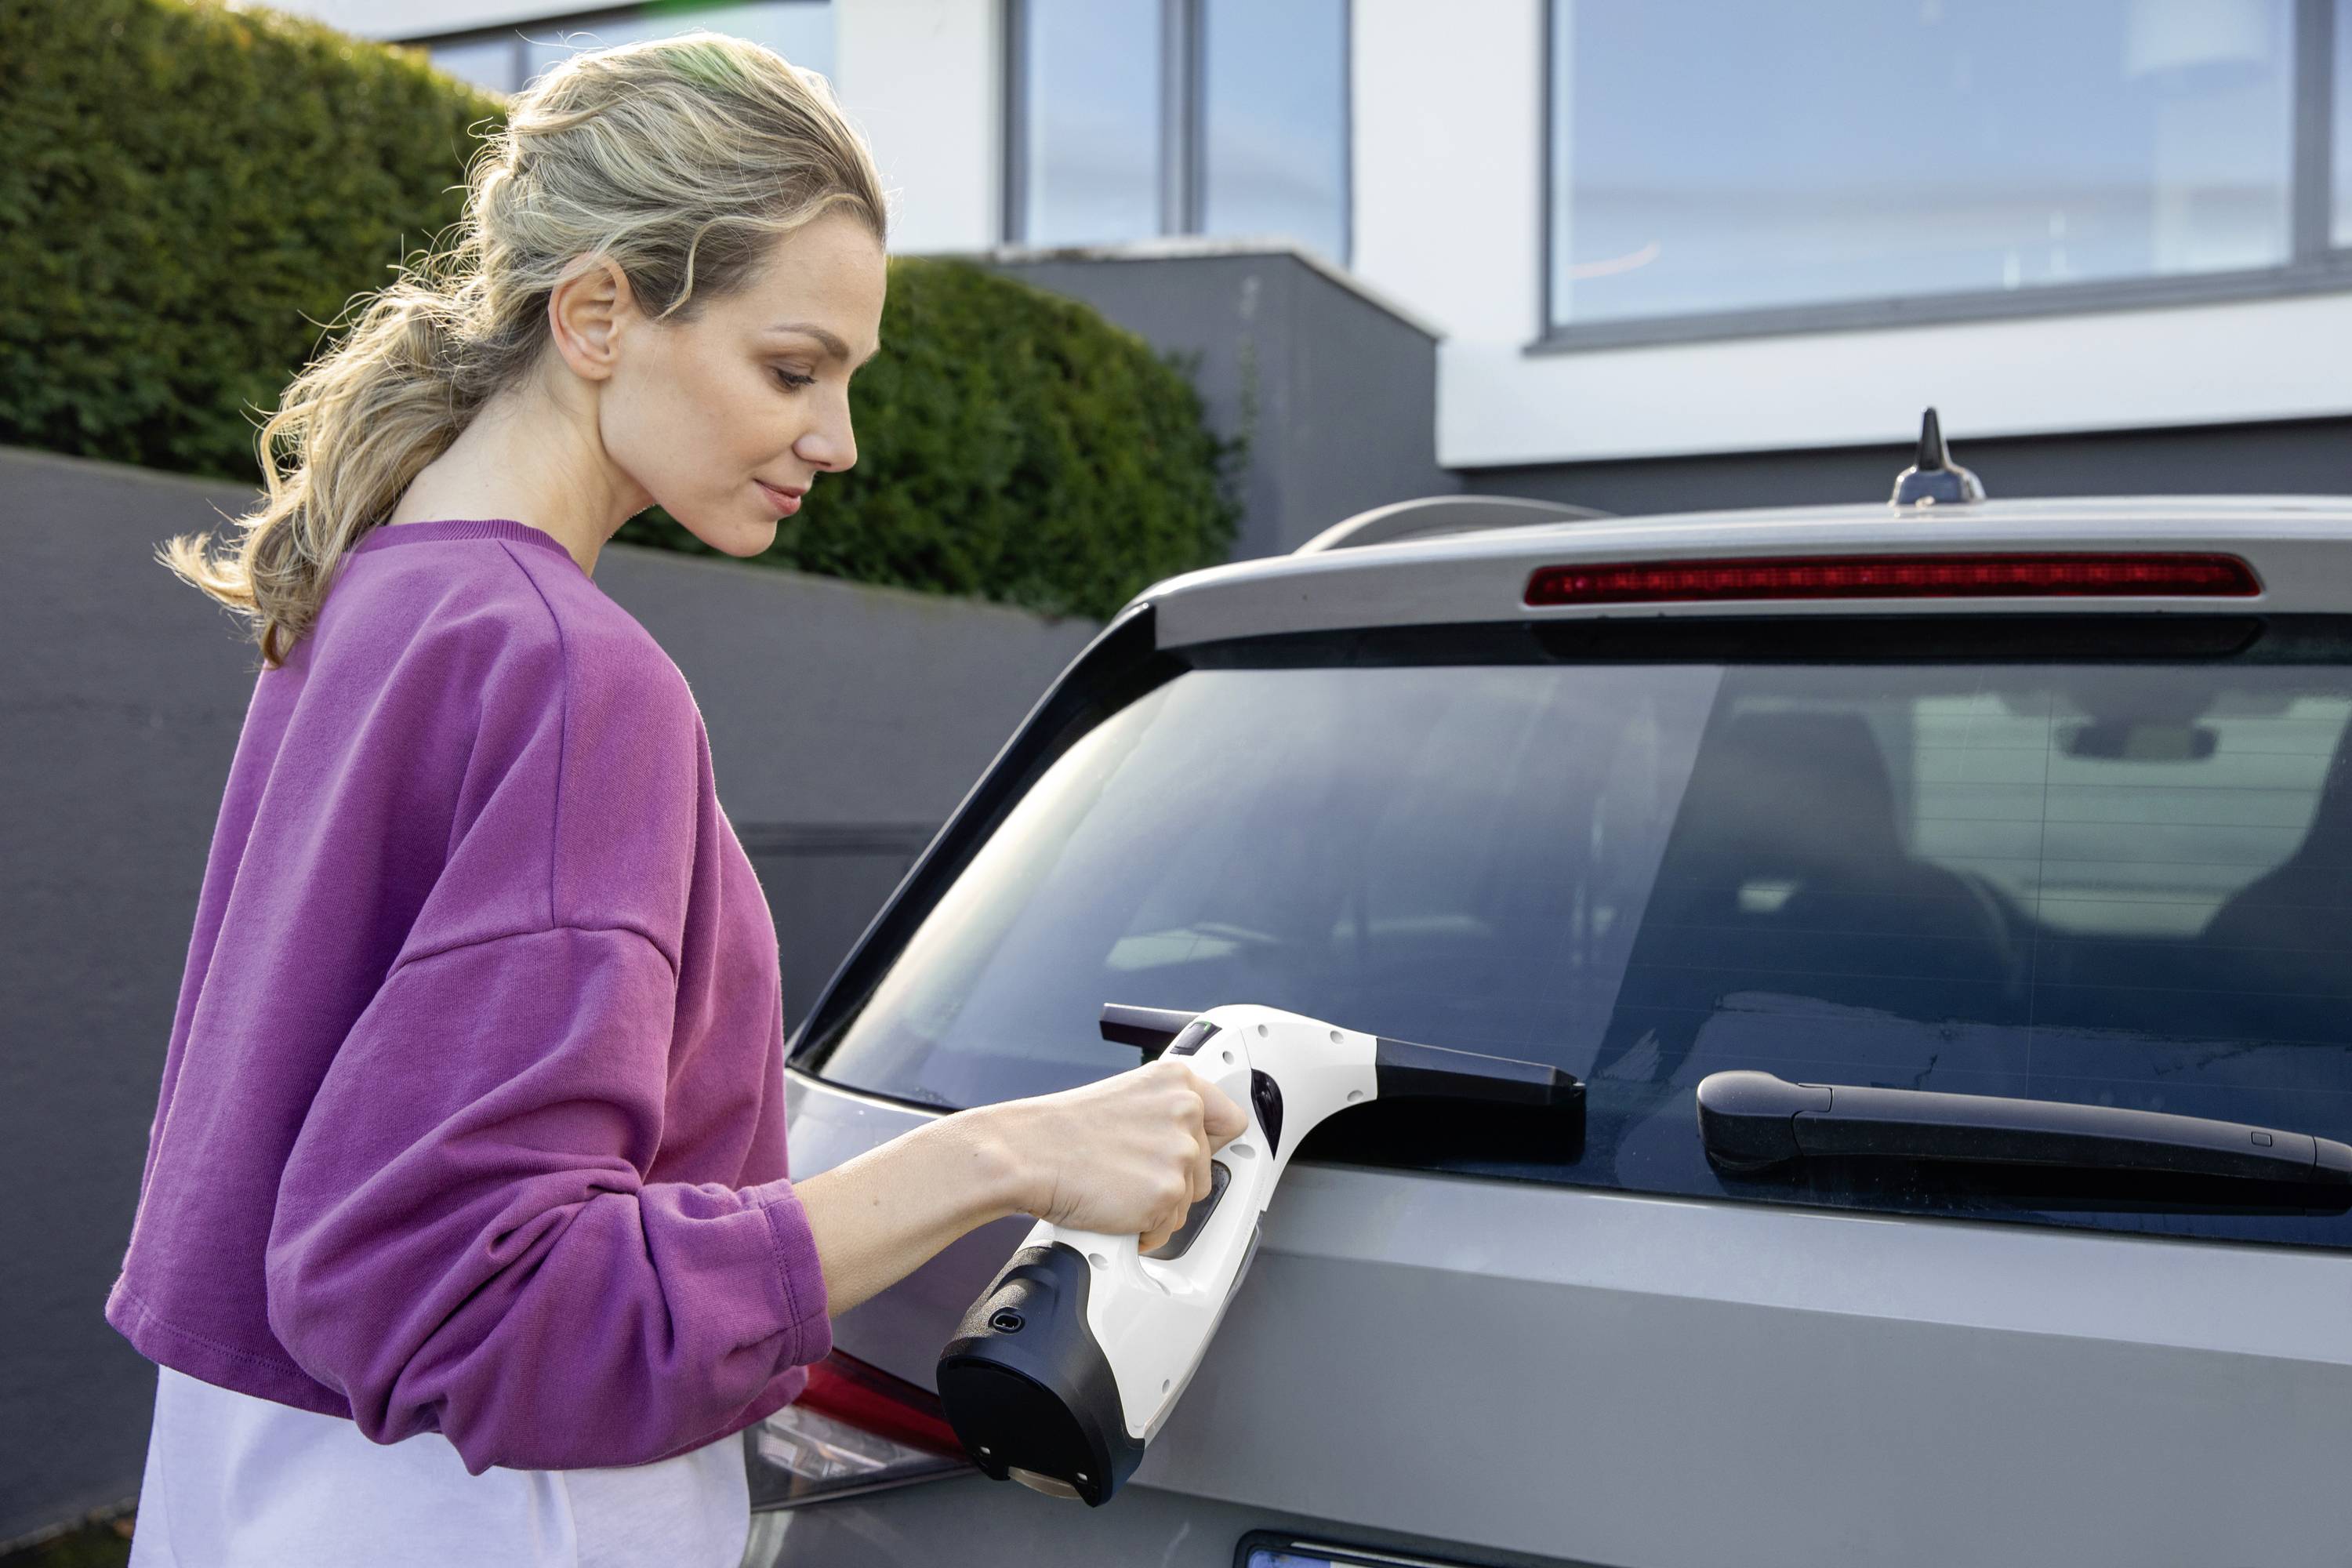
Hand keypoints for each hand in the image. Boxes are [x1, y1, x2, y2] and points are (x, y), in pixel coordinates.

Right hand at [986, 1058, 1250, 1251]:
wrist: (1026, 1152)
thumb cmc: (1060, 1131)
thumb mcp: (1125, 1099)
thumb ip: (1164, 1114)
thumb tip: (1186, 1141)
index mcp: (1177, 1081)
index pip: (1230, 1120)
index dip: (1210, 1144)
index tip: (1201, 1153)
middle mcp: (1185, 1112)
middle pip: (1206, 1168)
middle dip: (1172, 1180)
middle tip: (1129, 1173)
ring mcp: (1178, 1153)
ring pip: (1188, 1201)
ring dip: (1156, 1205)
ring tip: (1115, 1187)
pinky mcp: (1166, 1193)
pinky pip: (1167, 1228)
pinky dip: (1142, 1230)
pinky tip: (1112, 1207)